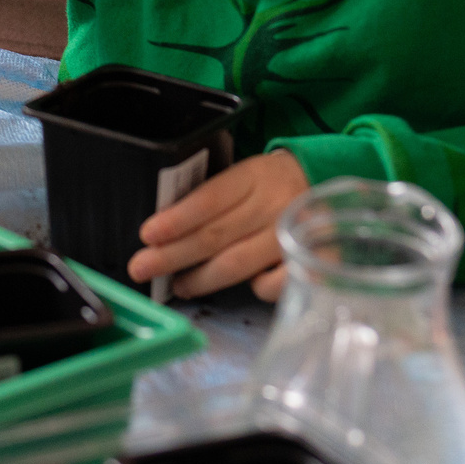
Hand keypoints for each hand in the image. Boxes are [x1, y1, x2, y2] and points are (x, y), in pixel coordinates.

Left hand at [127, 151, 310, 300]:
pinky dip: (252, 289)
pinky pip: (274, 285)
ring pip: (238, 264)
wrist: (323, 181)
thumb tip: (165, 227)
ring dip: (200, 279)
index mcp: (253, 176)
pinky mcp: (313, 261)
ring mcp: (293, 235)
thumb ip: (215, 196)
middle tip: (141, 268)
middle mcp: (274, 204)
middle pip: (216, 235)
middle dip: (173, 255)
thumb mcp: (245, 174)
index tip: (147, 235)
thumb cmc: (269, 183)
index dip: (176, 219)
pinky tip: (236, 288)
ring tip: (175, 285)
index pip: (209, 199)